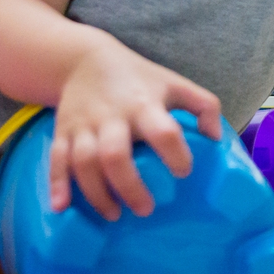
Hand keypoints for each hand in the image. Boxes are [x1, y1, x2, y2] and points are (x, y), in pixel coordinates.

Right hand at [49, 35, 222, 221]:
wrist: (84, 60)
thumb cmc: (138, 78)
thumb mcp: (174, 83)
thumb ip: (203, 106)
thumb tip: (216, 139)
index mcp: (143, 103)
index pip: (163, 131)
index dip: (175, 154)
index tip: (183, 172)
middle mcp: (112, 115)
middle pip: (115, 154)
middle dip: (130, 187)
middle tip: (146, 209)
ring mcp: (83, 125)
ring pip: (84, 163)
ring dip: (97, 194)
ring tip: (114, 214)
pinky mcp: (62, 132)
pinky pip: (56, 160)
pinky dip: (57, 185)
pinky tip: (61, 207)